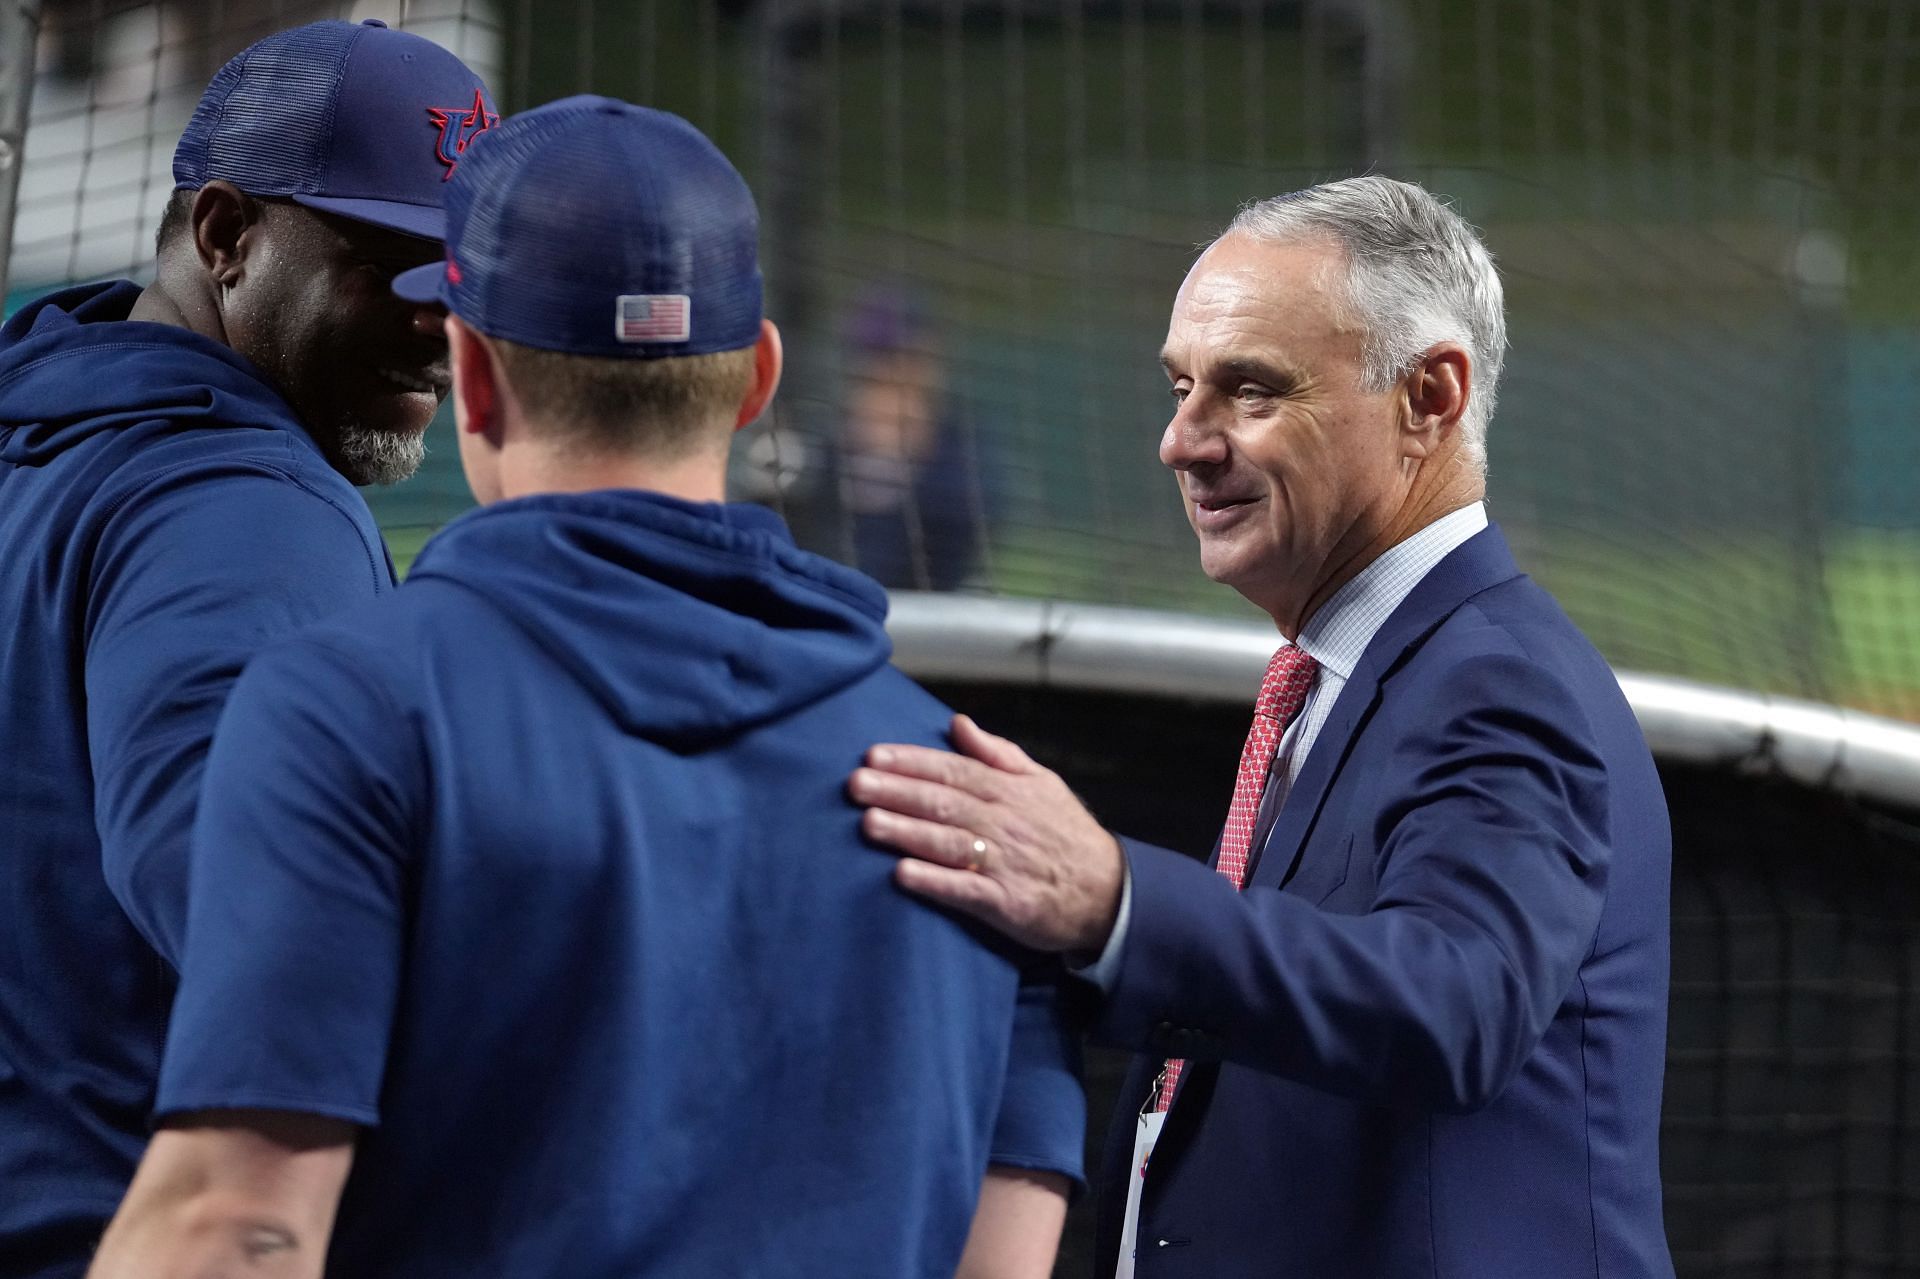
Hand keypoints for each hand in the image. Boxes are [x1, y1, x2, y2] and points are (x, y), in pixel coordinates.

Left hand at [848, 714, 1124, 953]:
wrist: (1107, 891)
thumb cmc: (1065, 833)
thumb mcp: (1042, 782)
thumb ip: (997, 752)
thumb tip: (958, 722)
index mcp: (1007, 791)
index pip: (952, 770)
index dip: (911, 762)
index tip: (872, 756)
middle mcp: (1002, 822)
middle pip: (943, 803)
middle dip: (896, 792)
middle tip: (855, 785)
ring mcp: (1003, 863)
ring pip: (948, 843)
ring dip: (907, 833)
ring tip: (869, 824)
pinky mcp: (1006, 903)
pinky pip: (965, 890)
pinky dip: (935, 882)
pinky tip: (903, 875)